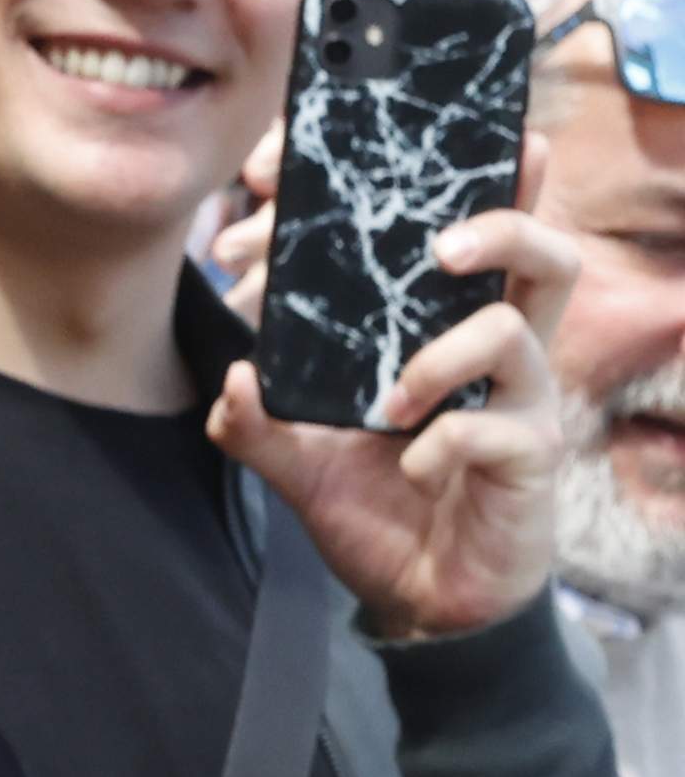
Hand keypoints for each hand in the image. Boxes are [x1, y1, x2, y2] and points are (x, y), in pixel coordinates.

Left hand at [208, 136, 575, 638]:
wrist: (423, 600)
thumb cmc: (380, 508)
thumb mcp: (298, 462)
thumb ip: (256, 422)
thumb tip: (232, 380)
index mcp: (448, 333)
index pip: (465, 237)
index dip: (430, 192)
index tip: (335, 176)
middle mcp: (499, 356)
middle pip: (544, 253)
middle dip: (502, 222)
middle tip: (437, 246)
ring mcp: (523, 405)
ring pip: (515, 331)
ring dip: (443, 356)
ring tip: (391, 401)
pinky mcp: (530, 460)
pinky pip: (494, 430)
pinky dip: (439, 446)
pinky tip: (408, 470)